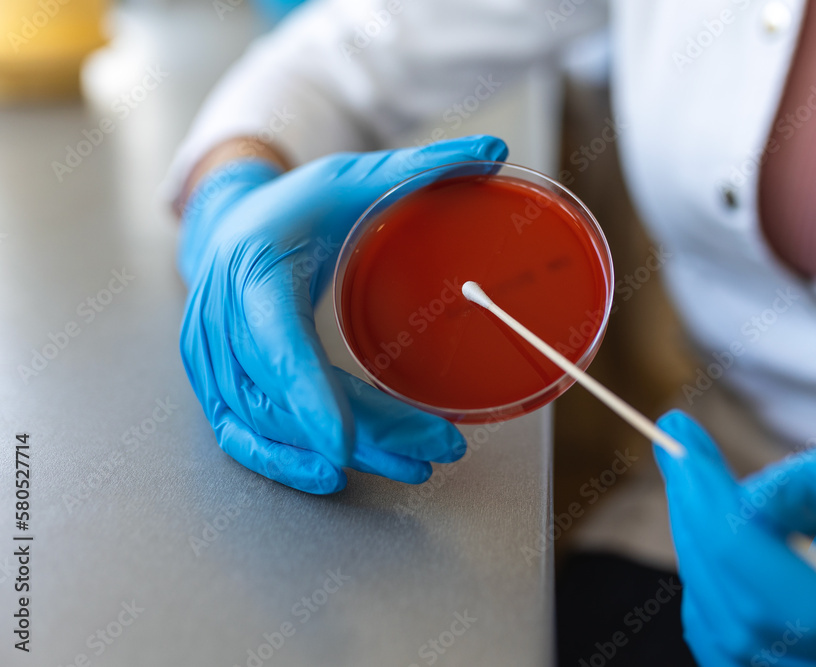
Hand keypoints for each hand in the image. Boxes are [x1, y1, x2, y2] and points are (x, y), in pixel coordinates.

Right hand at [178, 136, 508, 493]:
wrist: (229, 226)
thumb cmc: (293, 206)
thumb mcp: (351, 180)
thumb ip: (421, 169)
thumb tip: (496, 154)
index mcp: (251, 270)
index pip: (275, 343)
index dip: (308, 396)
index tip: (343, 444)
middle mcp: (220, 323)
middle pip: (286, 398)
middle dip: (365, 432)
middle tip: (438, 445)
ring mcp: (213, 362)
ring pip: (275, 426)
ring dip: (349, 450)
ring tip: (421, 460)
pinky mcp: (219, 387)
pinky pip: (247, 438)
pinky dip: (290, 464)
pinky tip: (342, 477)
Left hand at [654, 411, 815, 664]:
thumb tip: (751, 502)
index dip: (741, 541)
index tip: (693, 460)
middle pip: (757, 622)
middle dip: (702, 525)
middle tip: (677, 445)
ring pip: (726, 630)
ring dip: (693, 541)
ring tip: (692, 466)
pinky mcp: (791, 663)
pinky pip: (719, 633)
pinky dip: (700, 568)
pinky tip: (705, 509)